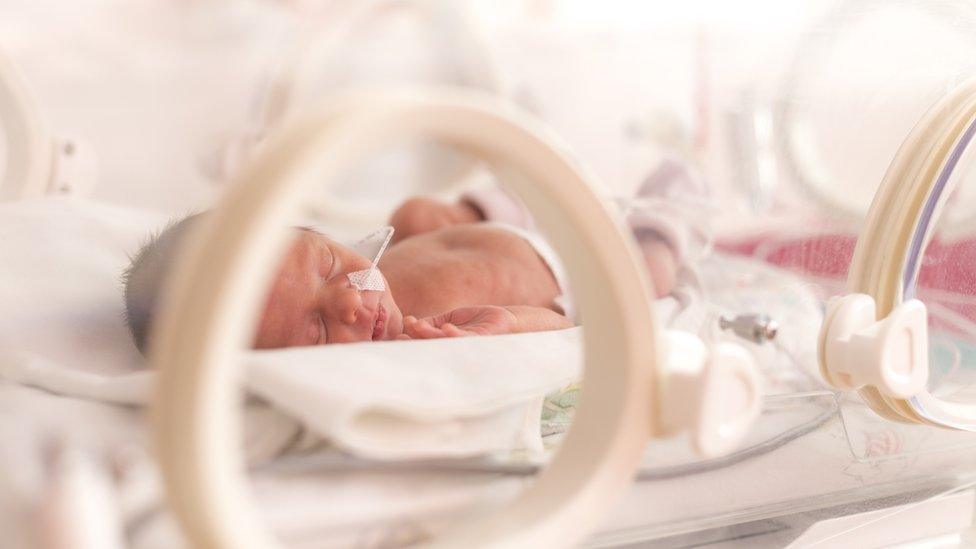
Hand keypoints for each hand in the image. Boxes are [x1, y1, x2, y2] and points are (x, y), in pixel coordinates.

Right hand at [399, 306, 517, 339]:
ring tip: (417, 327)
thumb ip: (432, 322)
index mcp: (444, 344)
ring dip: (429, 336)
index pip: (422, 345)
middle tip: (401, 339)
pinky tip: (446, 329)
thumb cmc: (478, 322)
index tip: (395, 337)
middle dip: (414, 344)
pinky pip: (465, 341)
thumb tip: (410, 323)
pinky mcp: (480, 342)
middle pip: (430, 349)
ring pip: (443, 344)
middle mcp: (453, 350)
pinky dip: (455, 335)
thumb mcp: (450, 318)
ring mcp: (466, 348)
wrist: (505, 321)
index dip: (408, 342)